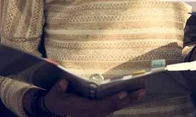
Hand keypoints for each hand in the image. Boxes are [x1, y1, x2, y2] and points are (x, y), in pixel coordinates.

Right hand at [30, 79, 144, 116]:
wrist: (53, 109)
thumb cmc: (55, 100)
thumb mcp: (53, 95)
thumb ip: (58, 89)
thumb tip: (63, 83)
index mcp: (82, 109)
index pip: (100, 106)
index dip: (112, 101)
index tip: (123, 94)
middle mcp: (91, 113)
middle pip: (112, 108)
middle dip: (127, 100)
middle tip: (142, 92)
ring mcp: (94, 113)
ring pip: (113, 108)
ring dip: (128, 100)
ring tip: (141, 92)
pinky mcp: (97, 110)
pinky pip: (111, 107)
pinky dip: (122, 101)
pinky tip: (132, 95)